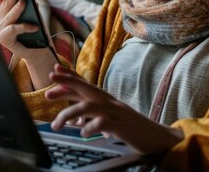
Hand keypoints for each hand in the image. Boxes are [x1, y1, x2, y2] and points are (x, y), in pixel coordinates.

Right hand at [0, 0, 55, 87]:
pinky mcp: (4, 38)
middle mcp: (2, 17)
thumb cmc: (36, 30)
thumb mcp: (35, 14)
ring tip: (24, 2)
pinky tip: (35, 26)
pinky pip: (13, 29)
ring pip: (8, 16)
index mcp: (7, 9)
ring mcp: (2, 28)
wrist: (38, 49)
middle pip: (4, 3)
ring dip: (16, 8)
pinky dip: (25, 27)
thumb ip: (31, 6)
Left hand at [45, 64, 183, 155]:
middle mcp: (111, 103)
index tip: (55, 70)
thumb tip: (74, 118)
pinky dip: (89, 127)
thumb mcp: (112, 118)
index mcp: (108, 100)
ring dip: (69, 113)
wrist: (159, 139)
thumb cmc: (133, 129)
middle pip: (86, 88)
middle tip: (49, 85)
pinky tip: (82, 132)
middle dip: (67, 83)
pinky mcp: (122, 127)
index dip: (71, 76)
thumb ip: (95, 115)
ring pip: (89, 106)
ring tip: (56, 124)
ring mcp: (116, 113)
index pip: (86, 84)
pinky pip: (102, 123)